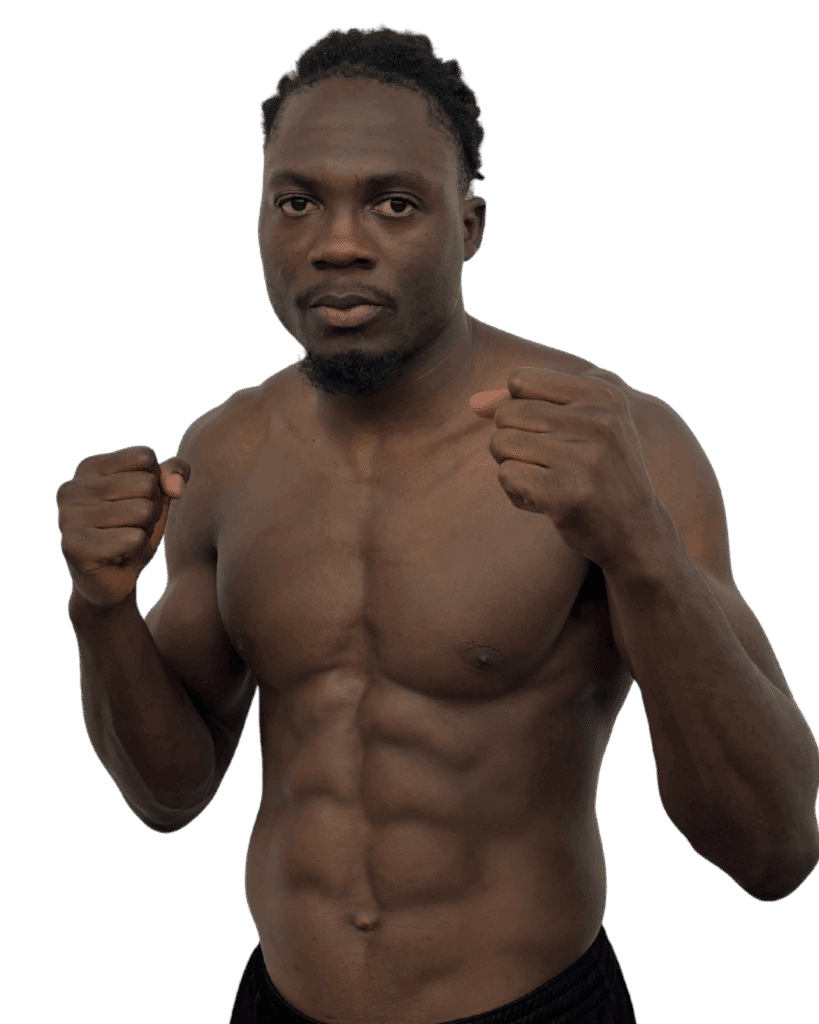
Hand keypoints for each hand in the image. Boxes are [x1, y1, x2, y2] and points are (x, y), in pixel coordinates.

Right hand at [57, 446, 189, 608]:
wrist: (114, 580)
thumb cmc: (134, 531)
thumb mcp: (159, 497)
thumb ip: (173, 474)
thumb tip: (176, 487)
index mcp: (90, 468)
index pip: (145, 457)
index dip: (155, 484)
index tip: (137, 502)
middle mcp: (73, 488)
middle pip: (147, 484)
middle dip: (152, 510)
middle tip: (133, 527)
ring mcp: (69, 517)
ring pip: (143, 511)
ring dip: (144, 531)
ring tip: (126, 540)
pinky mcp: (75, 546)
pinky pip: (134, 539)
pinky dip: (136, 550)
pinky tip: (119, 556)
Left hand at [470, 367, 663, 569]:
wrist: (634, 529)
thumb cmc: (598, 469)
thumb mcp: (583, 422)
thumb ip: (532, 403)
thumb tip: (478, 403)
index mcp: (602, 395)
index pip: (520, 380)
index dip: (517, 407)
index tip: (542, 430)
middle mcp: (596, 421)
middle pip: (505, 413)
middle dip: (511, 440)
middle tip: (543, 461)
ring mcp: (582, 458)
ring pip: (500, 444)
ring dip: (512, 466)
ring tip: (544, 479)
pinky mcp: (565, 493)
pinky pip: (506, 476)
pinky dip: (516, 491)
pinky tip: (544, 500)